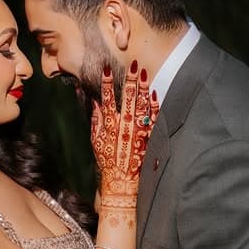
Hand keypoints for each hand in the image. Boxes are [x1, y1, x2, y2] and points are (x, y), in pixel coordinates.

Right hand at [91, 60, 158, 215]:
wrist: (121, 183)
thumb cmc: (107, 161)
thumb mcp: (95, 141)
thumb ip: (94, 120)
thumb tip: (93, 102)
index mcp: (108, 126)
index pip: (106, 99)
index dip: (106, 83)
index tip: (107, 68)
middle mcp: (123, 127)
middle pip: (127, 98)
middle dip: (129, 80)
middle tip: (133, 65)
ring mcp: (137, 132)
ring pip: (140, 105)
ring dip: (142, 88)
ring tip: (144, 73)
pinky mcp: (148, 138)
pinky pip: (152, 119)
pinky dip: (153, 106)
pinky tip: (154, 93)